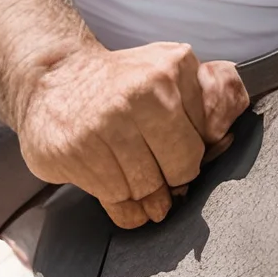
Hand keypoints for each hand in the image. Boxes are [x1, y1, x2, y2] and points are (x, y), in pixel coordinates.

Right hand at [13, 42, 248, 227]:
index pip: (205, 139)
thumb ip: (208, 98)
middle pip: (181, 169)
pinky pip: (116, 200)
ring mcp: (104, 122)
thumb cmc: (121, 81)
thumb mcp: (168, 70)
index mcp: (172, 67)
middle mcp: (140, 92)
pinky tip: (119, 191)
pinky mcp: (74, 150)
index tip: (175, 150)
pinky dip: (124, 208)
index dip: (192, 152)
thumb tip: (225, 137)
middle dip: (173, 180)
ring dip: (146, 196)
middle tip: (161, 176)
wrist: (52, 77)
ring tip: (135, 180)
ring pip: (148, 189)